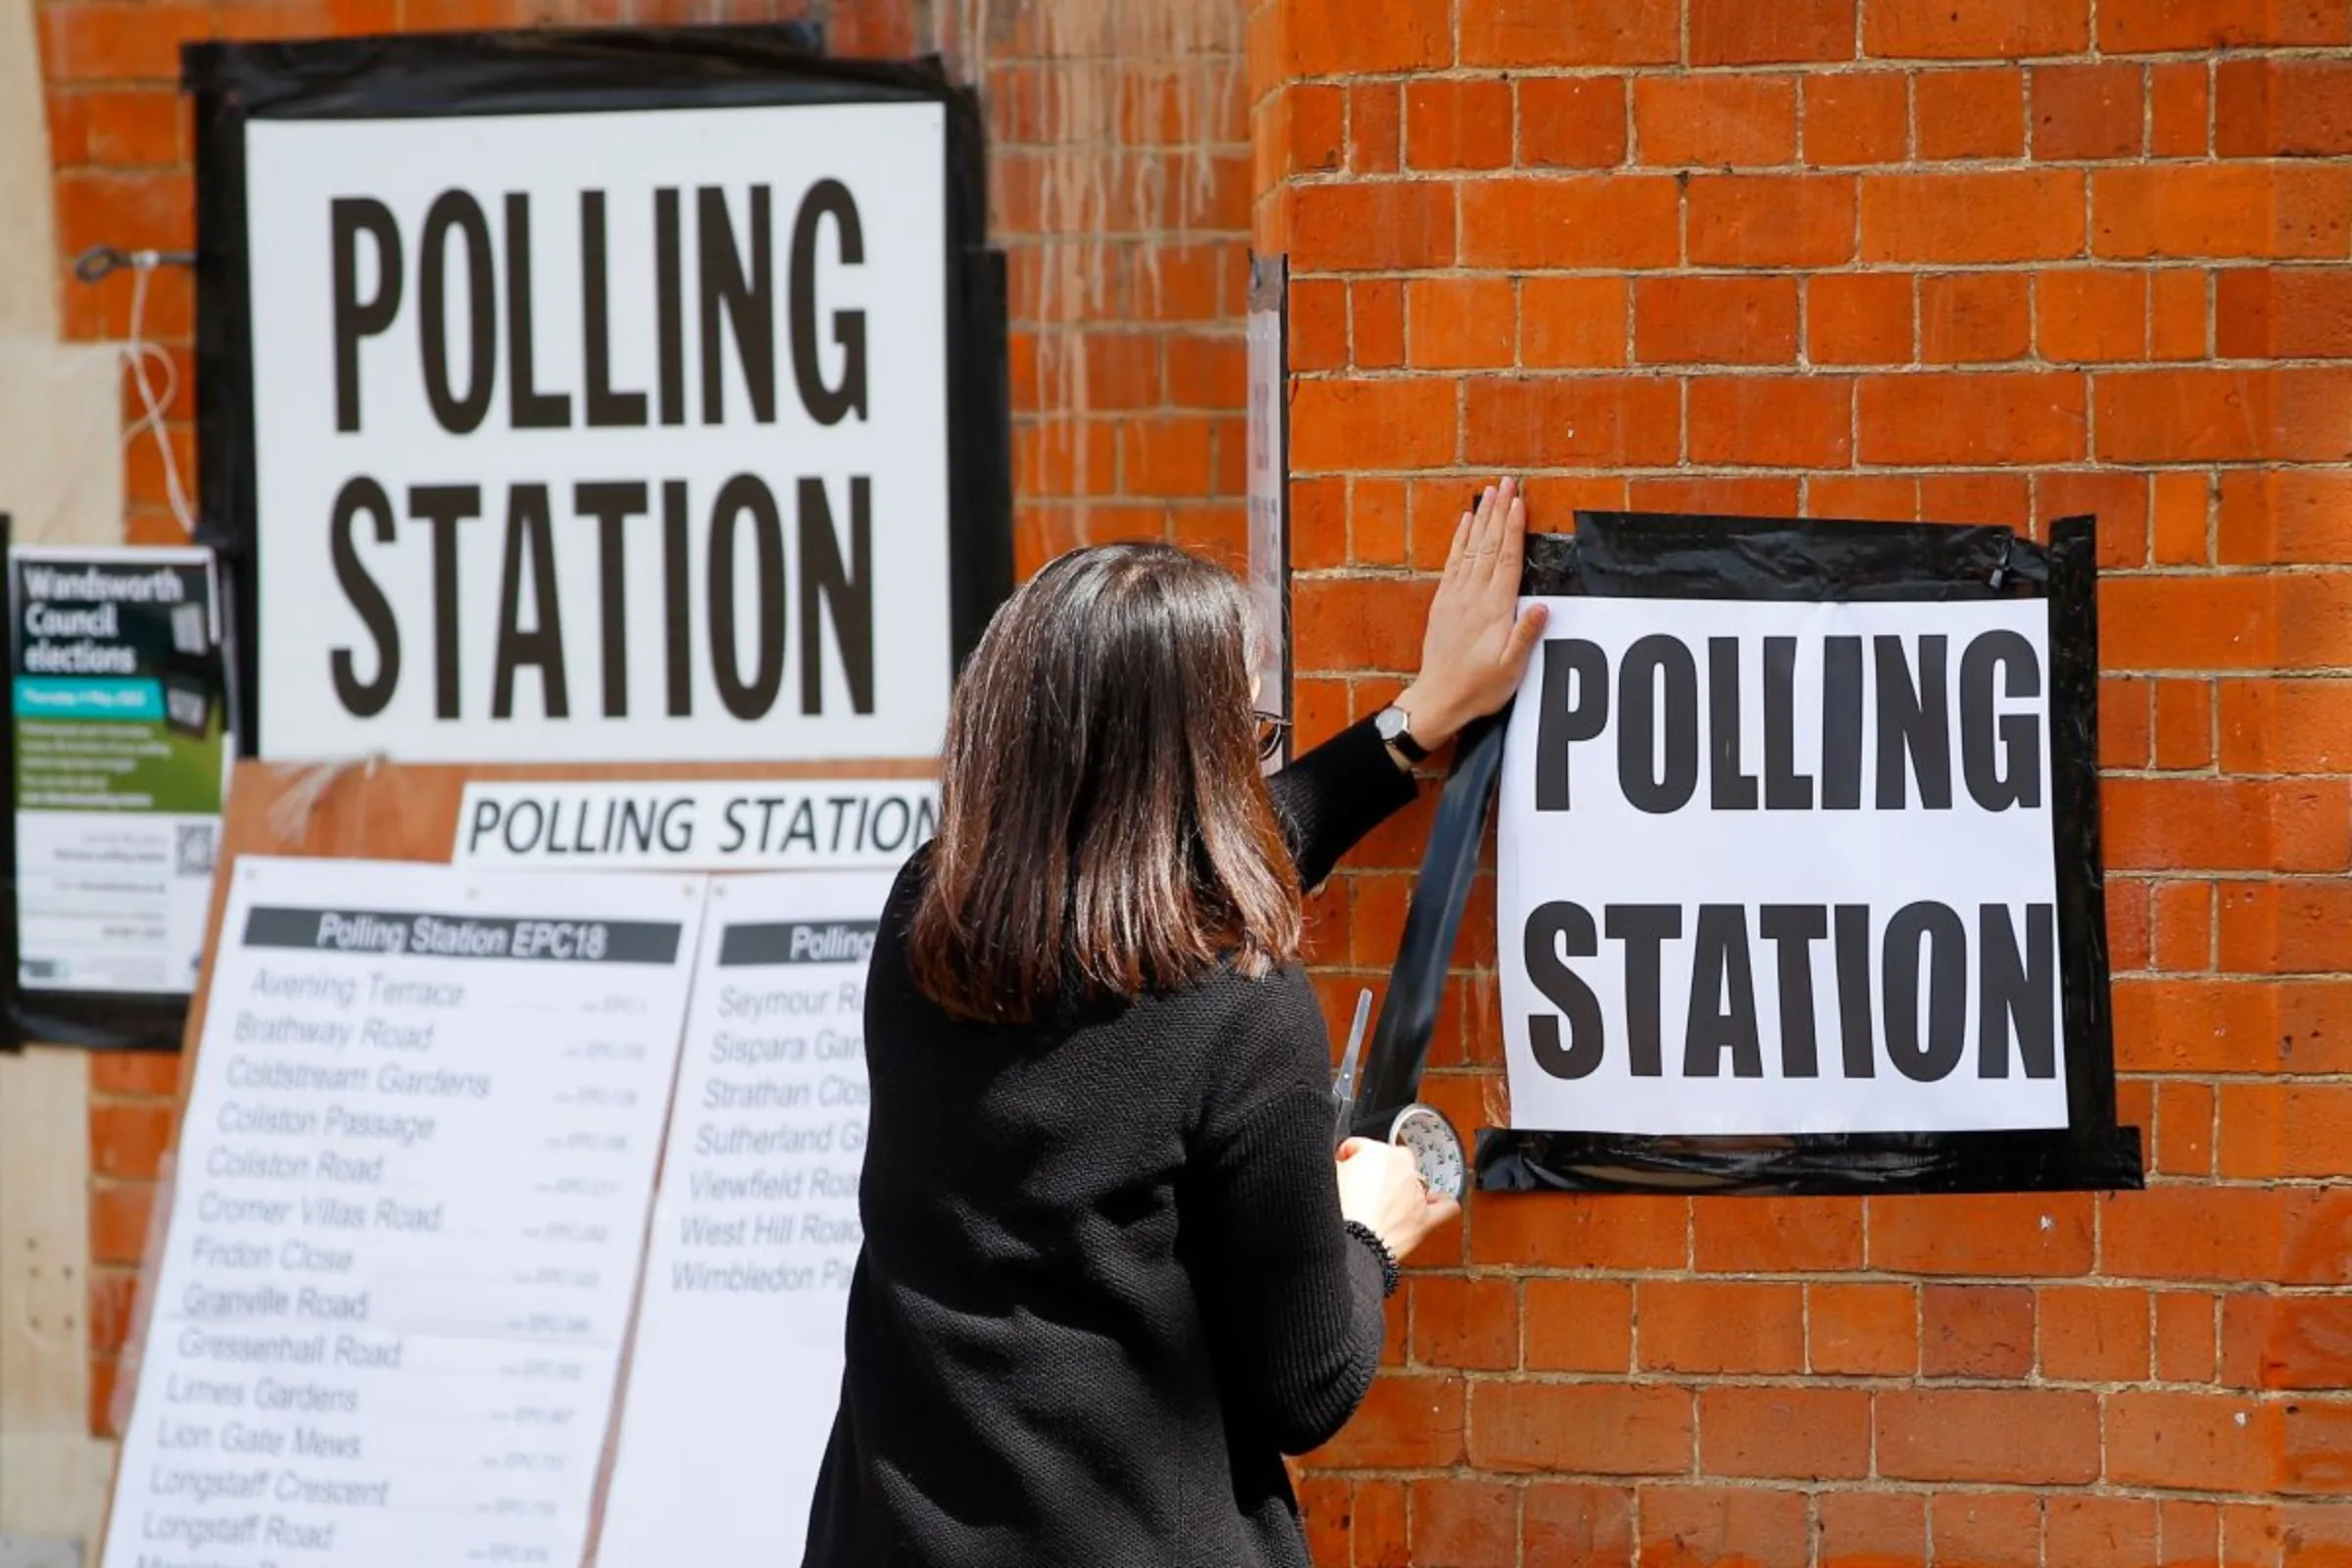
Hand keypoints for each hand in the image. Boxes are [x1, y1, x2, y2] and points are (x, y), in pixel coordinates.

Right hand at [1335, 1137, 1460, 1260]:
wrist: (1348, 1245)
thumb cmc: (1335, 1212)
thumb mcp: (1323, 1176)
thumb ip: (1334, 1166)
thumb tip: (1337, 1167)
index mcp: (1376, 1151)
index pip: (1359, 1147)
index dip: (1346, 1159)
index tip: (1340, 1169)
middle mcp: (1400, 1167)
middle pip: (1388, 1160)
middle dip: (1374, 1170)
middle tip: (1356, 1187)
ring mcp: (1415, 1193)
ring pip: (1415, 1180)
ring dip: (1401, 1187)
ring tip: (1385, 1199)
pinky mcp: (1423, 1219)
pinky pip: (1445, 1206)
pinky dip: (1440, 1203)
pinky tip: (1432, 1204)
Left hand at [1395, 476, 1549, 749]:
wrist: (1439, 699)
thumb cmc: (1480, 688)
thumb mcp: (1511, 669)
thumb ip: (1525, 635)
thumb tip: (1542, 607)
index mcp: (1494, 610)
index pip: (1507, 560)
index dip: (1513, 528)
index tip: (1518, 501)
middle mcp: (1473, 597)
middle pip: (1489, 545)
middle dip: (1499, 512)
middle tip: (1506, 483)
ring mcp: (1456, 597)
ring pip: (1471, 548)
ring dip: (1481, 518)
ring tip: (1489, 492)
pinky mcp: (1444, 602)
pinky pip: (1453, 562)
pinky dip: (1460, 539)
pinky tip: (1465, 522)